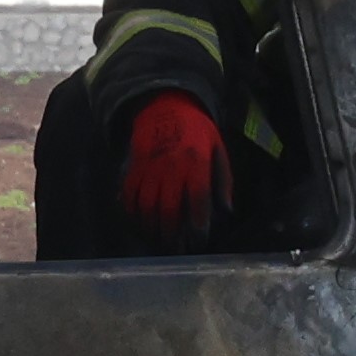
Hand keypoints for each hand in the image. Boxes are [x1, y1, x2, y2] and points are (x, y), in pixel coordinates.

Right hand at [120, 93, 228, 243]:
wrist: (164, 106)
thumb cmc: (196, 130)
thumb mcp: (217, 148)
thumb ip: (223, 179)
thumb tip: (226, 210)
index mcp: (195, 162)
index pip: (197, 198)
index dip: (198, 222)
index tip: (199, 239)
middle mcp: (170, 167)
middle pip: (169, 208)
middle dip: (173, 233)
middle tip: (177, 248)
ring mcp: (148, 169)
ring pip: (147, 206)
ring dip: (152, 228)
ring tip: (159, 241)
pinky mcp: (132, 169)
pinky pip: (129, 196)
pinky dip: (131, 214)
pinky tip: (139, 225)